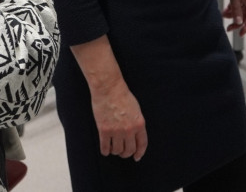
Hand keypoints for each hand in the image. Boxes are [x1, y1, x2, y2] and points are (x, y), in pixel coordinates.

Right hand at [70, 37, 147, 160]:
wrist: (109, 88)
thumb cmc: (122, 95)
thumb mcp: (136, 109)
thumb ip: (136, 123)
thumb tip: (134, 136)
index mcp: (139, 123)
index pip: (142, 144)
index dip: (139, 153)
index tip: (136, 157)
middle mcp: (129, 130)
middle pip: (129, 150)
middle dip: (126, 154)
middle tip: (123, 153)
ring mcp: (116, 131)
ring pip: (117, 151)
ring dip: (116, 152)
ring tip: (113, 148)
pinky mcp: (104, 131)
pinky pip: (105, 148)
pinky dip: (106, 151)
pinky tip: (105, 150)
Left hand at [219, 0, 245, 35]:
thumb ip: (236, 9)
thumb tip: (238, 22)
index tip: (240, 33)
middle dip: (238, 21)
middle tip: (230, 27)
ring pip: (241, 9)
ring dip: (233, 14)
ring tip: (225, 16)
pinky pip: (237, 4)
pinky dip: (232, 8)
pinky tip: (226, 10)